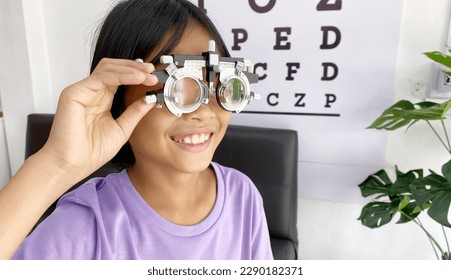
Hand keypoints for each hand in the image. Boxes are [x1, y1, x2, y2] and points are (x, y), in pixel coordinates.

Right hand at [39, 58, 156, 182]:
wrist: (72, 165)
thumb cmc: (91, 152)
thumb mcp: (123, 128)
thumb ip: (135, 112)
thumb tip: (150, 98)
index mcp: (101, 100)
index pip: (119, 78)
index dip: (137, 75)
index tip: (154, 77)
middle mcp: (91, 93)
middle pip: (113, 68)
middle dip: (135, 67)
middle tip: (153, 71)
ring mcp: (82, 91)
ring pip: (107, 68)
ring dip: (130, 69)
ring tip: (147, 74)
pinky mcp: (74, 92)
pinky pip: (101, 77)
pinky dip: (121, 75)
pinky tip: (136, 79)